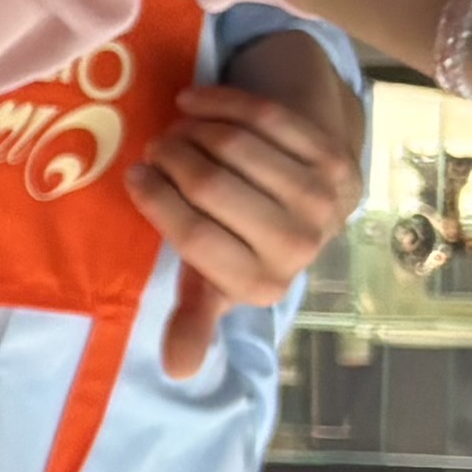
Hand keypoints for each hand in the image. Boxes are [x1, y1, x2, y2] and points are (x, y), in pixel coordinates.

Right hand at [131, 32, 360, 372]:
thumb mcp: (216, 278)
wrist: (311, 191)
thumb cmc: (246, 235)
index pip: (193, 237)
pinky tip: (196, 102)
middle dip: (172, 157)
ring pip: (237, 147)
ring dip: (194, 128)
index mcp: (259, 285)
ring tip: (178, 127)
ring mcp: (322, 201)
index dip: (158, 199)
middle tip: (156, 146)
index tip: (135, 175)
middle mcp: (297, 248)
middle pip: (213, 186)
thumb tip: (177, 370)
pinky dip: (222, 101)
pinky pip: (265, 118)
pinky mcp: (337, 159)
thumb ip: (194, 317)